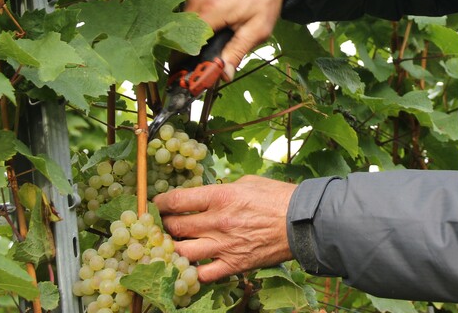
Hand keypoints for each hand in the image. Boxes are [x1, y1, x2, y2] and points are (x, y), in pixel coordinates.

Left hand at [154, 175, 296, 281]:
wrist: (302, 223)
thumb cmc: (277, 197)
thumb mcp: (247, 182)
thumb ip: (222, 190)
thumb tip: (205, 196)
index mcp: (221, 196)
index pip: (177, 200)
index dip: (160, 203)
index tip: (155, 204)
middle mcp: (218, 222)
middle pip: (175, 226)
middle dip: (162, 225)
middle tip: (159, 225)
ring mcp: (224, 246)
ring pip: (182, 252)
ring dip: (171, 248)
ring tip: (169, 245)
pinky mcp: (233, 265)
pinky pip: (202, 275)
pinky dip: (190, 272)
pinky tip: (188, 267)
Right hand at [185, 0, 288, 75]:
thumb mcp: (257, 29)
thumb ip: (237, 52)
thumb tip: (223, 75)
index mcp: (209, 10)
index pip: (184, 43)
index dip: (185, 61)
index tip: (190, 75)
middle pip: (182, 34)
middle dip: (191, 49)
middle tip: (207, 60)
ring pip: (185, 23)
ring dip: (197, 34)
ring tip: (217, 37)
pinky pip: (190, 11)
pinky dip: (199, 21)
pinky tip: (217, 22)